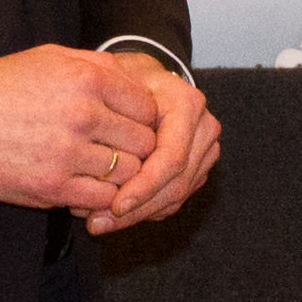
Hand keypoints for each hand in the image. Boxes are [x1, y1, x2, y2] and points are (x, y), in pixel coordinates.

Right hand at [0, 45, 164, 215]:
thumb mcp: (48, 58)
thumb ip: (94, 64)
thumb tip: (131, 77)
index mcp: (87, 79)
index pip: (147, 108)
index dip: (144, 121)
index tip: (129, 128)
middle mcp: (84, 114)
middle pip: (144, 142)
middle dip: (137, 150)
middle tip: (120, 153)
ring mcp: (69, 152)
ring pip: (127, 173)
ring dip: (120, 176)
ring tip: (102, 172)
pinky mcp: (52, 186)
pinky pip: (101, 198)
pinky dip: (100, 197)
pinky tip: (85, 189)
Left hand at [84, 53, 219, 235]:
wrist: (144, 78)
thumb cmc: (123, 79)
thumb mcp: (111, 85)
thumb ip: (107, 117)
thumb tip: (96, 168)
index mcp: (187, 104)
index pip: (172, 157)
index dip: (144, 186)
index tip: (114, 205)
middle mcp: (204, 127)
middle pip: (176, 183)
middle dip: (137, 209)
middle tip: (97, 223)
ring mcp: (205, 149)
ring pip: (176, 196)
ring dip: (137, 215)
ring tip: (98, 223)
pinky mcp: (198, 167)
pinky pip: (174, 198)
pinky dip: (145, 211)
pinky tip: (114, 217)